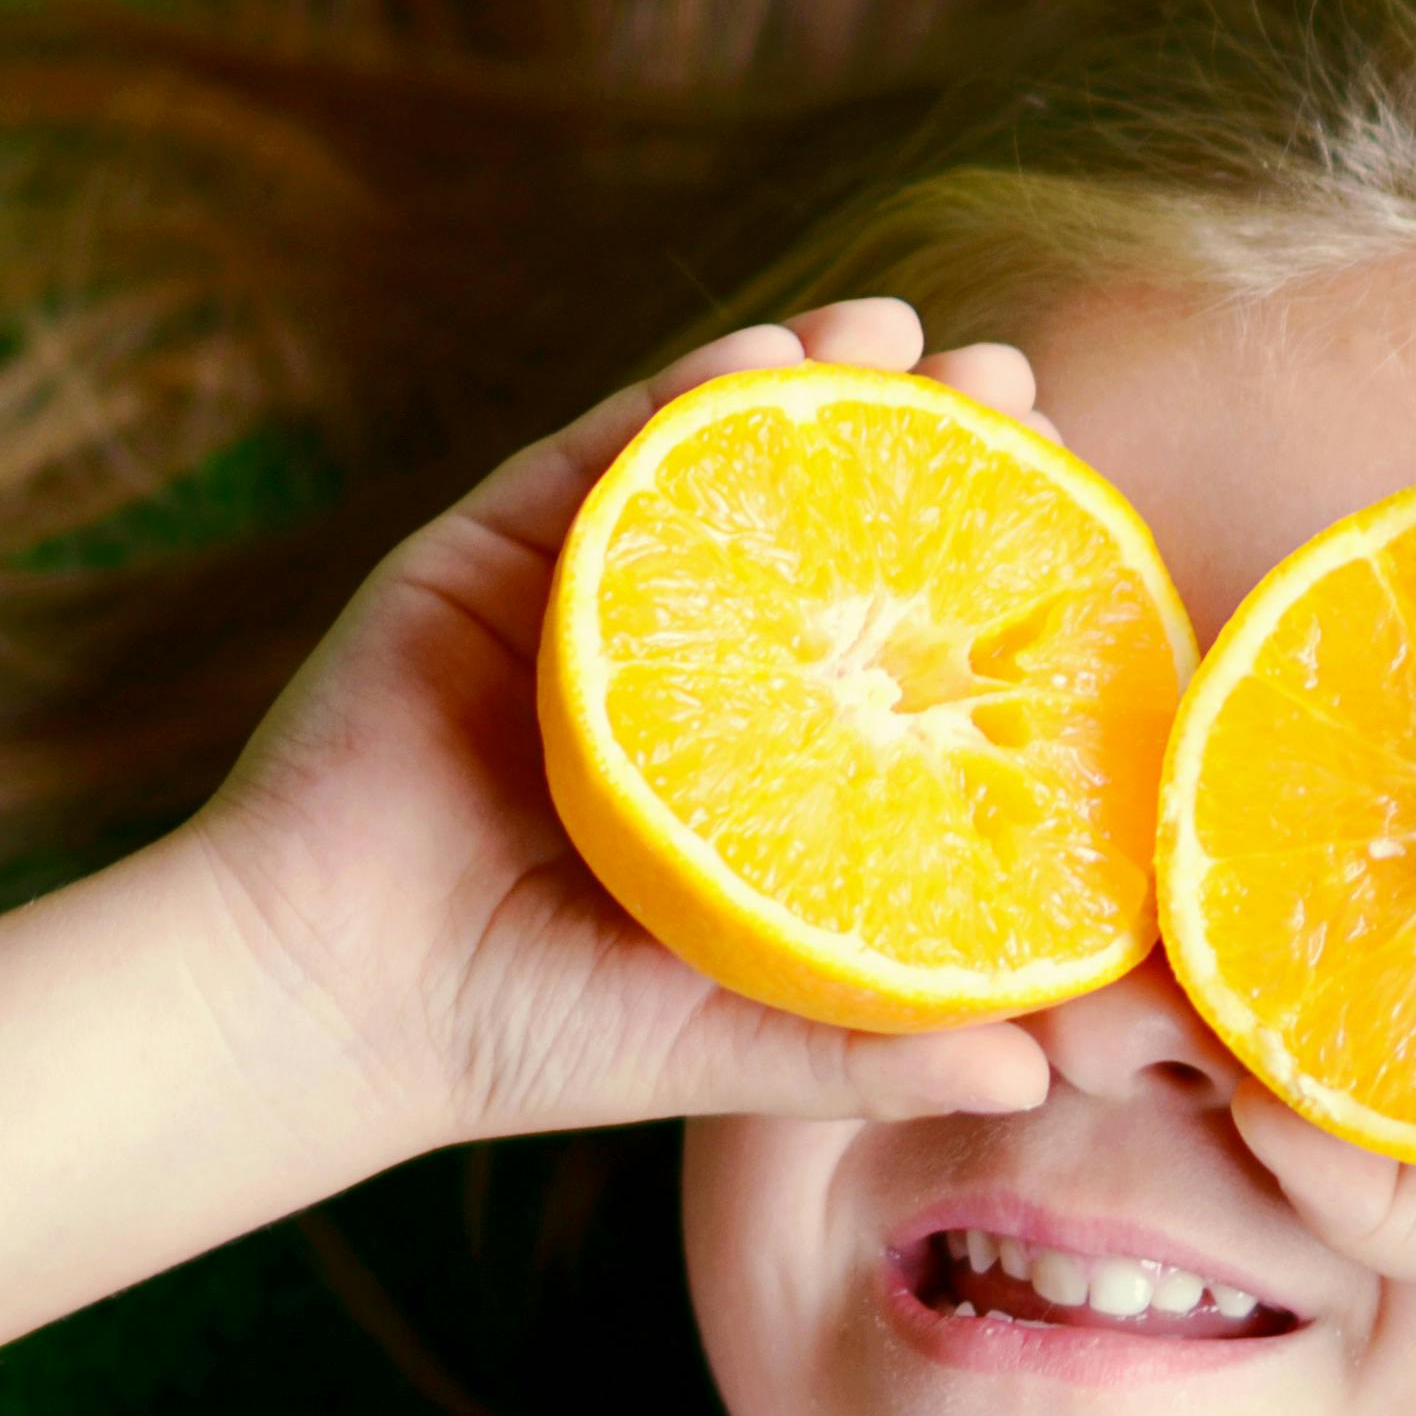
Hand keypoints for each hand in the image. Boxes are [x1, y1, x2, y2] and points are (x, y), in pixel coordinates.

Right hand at [175, 299, 1058, 1154]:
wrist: (333, 998)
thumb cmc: (532, 1035)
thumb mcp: (741, 1045)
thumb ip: (880, 1050)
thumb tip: (1043, 1083)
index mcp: (750, 761)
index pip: (891, 642)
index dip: (982, 574)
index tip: (1082, 517)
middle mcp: (682, 666)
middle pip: (823, 529)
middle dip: (922, 448)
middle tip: (1015, 384)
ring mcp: (585, 598)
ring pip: (719, 465)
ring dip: (816, 387)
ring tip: (907, 333)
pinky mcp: (490, 553)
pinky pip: (603, 452)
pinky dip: (685, 396)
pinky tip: (767, 354)